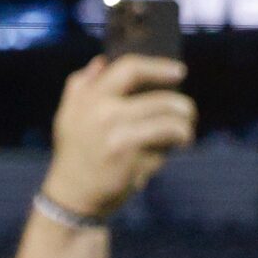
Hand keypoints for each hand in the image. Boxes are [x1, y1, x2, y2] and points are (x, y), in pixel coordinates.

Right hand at [40, 55, 196, 220]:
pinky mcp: (130, 158)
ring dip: (184, 129)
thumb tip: (101, 61)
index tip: (180, 72)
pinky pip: (163, 148)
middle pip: (161, 100)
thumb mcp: (68, 114)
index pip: (130, 69)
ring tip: (185, 135)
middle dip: (183, 107)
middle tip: (189, 113)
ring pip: (170, 123)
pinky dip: (170, 150)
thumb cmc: (76, 154)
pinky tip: (169, 152)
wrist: (72, 195)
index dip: (159, 67)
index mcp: (91, 96)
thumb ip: (80, 85)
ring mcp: (118, 135)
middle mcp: (104, 112)